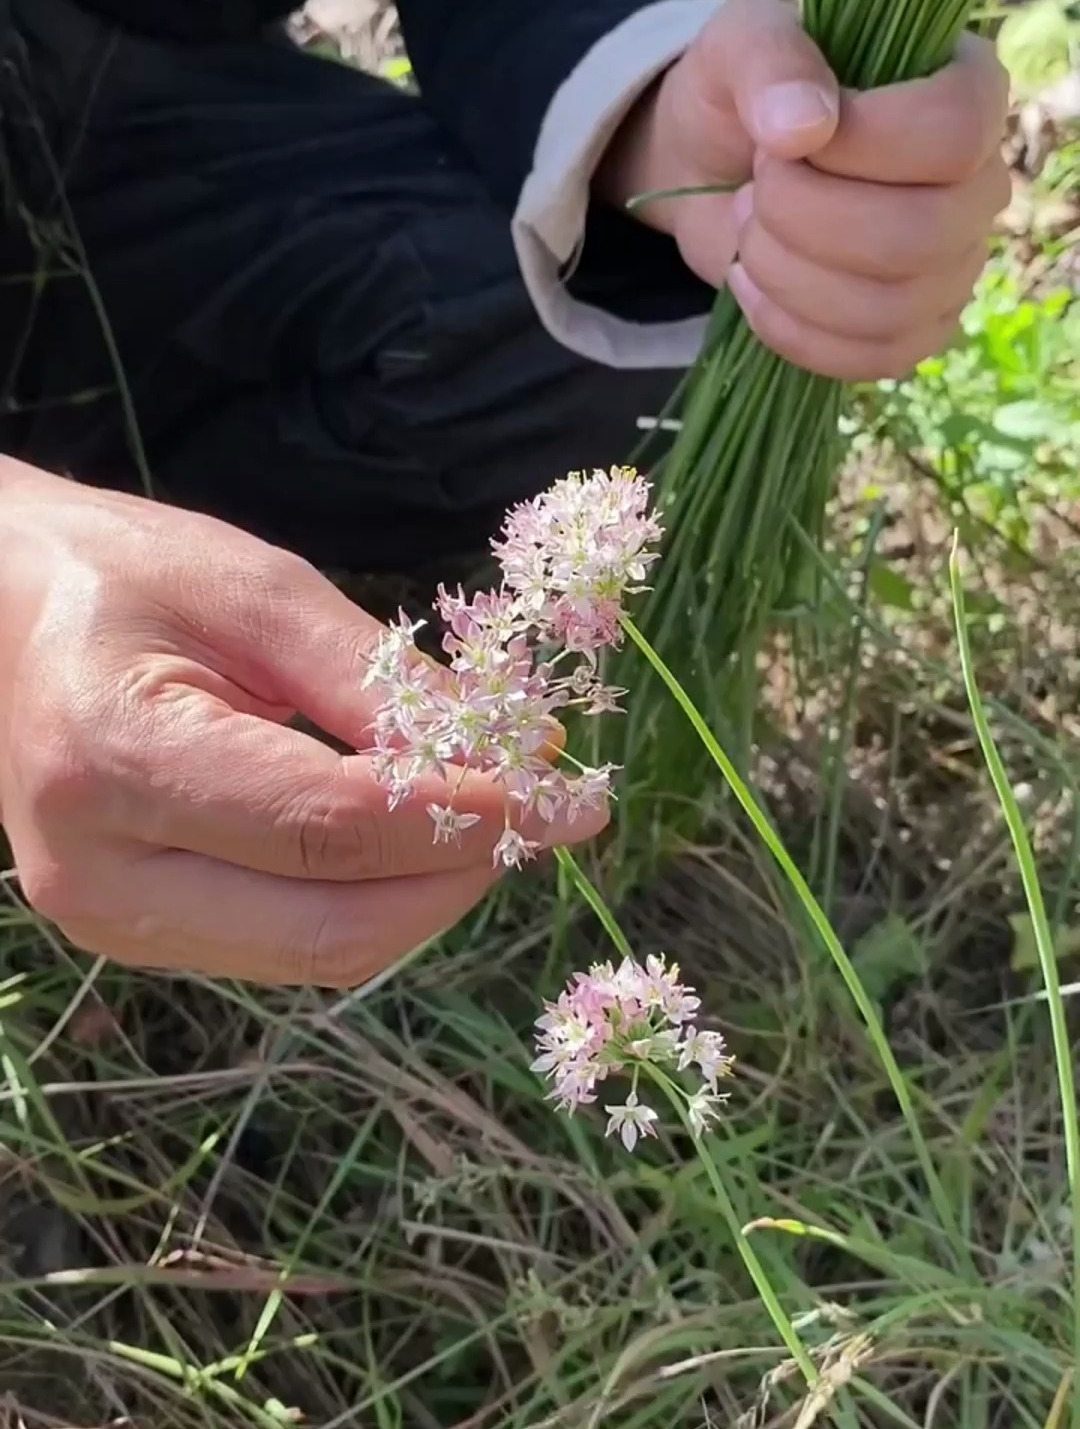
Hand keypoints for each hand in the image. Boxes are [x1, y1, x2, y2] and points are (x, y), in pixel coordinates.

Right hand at [0, 461, 606, 985]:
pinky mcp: (135, 934)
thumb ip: (376, 682)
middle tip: (540, 817)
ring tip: (486, 821)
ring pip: (317, 956)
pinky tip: (413, 841)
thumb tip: (510, 757)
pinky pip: (287, 945)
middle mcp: (101, 873)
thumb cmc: (119, 574)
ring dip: (424, 899)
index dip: (466, 818)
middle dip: (458, 879)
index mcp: (116, 757)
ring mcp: (111, 922)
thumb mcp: (254, 589)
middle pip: (331, 929)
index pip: (331, 826)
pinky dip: (371, 901)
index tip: (566, 798)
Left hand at [599, 0, 1010, 380]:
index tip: (788, 140)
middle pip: (916, 238)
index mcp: (965, 93)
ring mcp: (950, 267)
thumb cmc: (745, 98)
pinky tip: (751, 287)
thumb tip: (803, 129)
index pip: (953, 135)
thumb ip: (772, 65)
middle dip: (803, 222)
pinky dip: (790, 332)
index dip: (862, 147)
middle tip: (753, 191)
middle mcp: (976, 186)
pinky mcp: (909, 330)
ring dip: (787, 277)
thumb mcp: (742, 49)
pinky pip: (869, 359)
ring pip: (887, 308)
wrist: (714, 169)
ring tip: (748, 232)